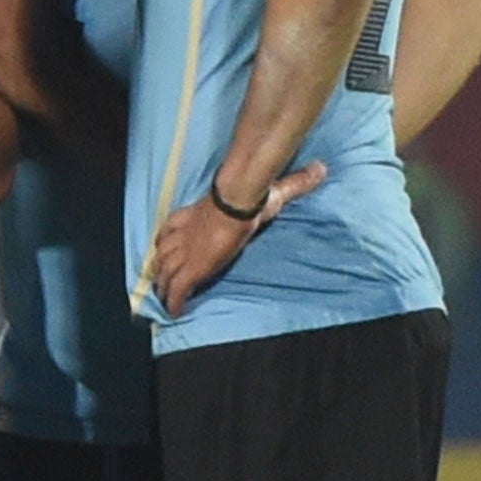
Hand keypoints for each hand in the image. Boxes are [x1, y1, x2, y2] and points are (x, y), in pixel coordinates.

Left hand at [150, 163, 326, 317]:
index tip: (165, 247)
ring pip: (164, 272)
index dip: (165, 239)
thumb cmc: (248, 197)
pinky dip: (173, 302)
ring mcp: (186, 253)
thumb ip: (294, 182)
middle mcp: (184, 234)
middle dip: (160, 266)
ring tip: (164, 297)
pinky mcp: (193, 269)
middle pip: (162, 253)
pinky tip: (174, 312)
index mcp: (194, 215)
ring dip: (163, 285)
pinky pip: (177, 290)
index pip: (170, 227)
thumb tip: (321, 169)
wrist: (237, 204)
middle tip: (160, 278)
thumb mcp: (270, 190)